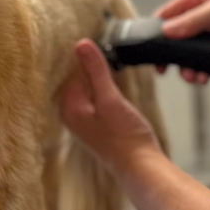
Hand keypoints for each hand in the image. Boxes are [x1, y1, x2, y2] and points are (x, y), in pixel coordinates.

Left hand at [58, 39, 163, 175]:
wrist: (140, 165)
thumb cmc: (126, 137)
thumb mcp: (110, 98)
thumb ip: (95, 70)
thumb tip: (81, 44)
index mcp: (69, 108)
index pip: (71, 71)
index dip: (87, 57)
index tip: (100, 44)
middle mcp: (72, 114)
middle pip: (77, 79)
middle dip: (91, 66)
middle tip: (108, 53)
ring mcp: (83, 120)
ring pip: (87, 88)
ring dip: (99, 76)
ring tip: (113, 66)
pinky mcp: (96, 123)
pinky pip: (94, 97)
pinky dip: (103, 88)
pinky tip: (115, 84)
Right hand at [153, 0, 209, 83]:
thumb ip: (196, 19)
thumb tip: (168, 30)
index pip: (168, 13)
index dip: (159, 29)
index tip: (154, 47)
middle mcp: (201, 16)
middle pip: (174, 37)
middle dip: (173, 54)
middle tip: (167, 69)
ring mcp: (209, 36)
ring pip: (186, 54)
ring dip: (186, 67)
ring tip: (192, 75)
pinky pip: (200, 64)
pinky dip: (198, 72)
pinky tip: (203, 77)